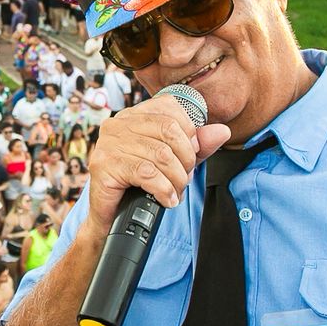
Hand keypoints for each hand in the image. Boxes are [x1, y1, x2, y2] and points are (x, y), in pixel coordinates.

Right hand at [83, 93, 229, 231]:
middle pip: (168, 130)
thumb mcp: (175, 161)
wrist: (112, 217)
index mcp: (133, 115)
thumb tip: (222, 131)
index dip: (188, 132)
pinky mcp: (104, 165)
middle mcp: (118, 123)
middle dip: (185, 158)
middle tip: (183, 178)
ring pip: (160, 154)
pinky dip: (163, 189)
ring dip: (176, 179)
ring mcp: (108, 143)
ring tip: (175, 192)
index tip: (189, 155)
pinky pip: (146, 173)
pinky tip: (167, 199)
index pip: (170, 107)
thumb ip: (197, 146)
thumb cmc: (139, 185)